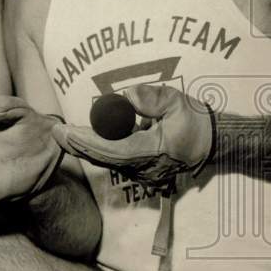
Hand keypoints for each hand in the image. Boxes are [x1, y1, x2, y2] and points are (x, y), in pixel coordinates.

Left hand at [54, 85, 212, 188]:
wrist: (215, 144)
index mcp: (150, 152)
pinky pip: (114, 161)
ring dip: (86, 147)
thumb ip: (152, 98)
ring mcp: (143, 173)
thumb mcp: (177, 102)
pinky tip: (84, 139)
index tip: (65, 131)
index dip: (85, 141)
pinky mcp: (142, 171)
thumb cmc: (196, 122)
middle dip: (77, 144)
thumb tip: (128, 97)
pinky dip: (98, 150)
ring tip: (65, 133)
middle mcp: (143, 168)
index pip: (110, 149)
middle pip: (102, 158)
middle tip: (56, 131)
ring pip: (106, 161)